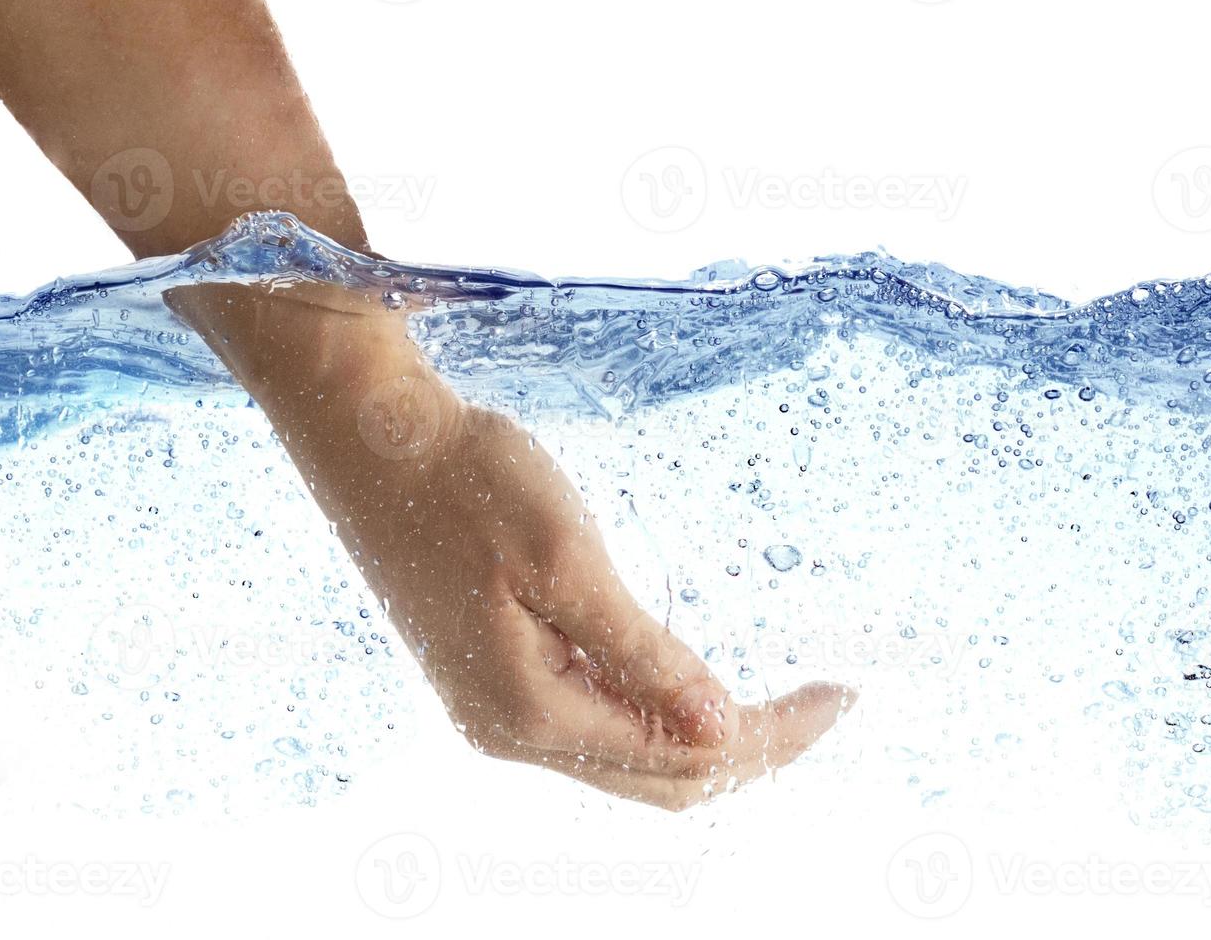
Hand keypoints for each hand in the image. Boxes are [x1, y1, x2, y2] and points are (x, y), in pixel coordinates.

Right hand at [165, 282, 857, 809]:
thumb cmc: (467, 479)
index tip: (840, 695)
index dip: (772, 736)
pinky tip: (684, 675)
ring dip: (702, 732)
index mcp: (530, 712)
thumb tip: (722, 733)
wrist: (370, 435)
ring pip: (625, 753)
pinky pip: (592, 718)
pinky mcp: (488, 673)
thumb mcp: (568, 561)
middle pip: (658, 775)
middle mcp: (509, 729)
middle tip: (822, 701)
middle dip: (749, 747)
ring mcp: (493, 706)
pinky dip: (653, 708)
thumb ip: (645, 656)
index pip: (683, 756)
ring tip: (774, 697)